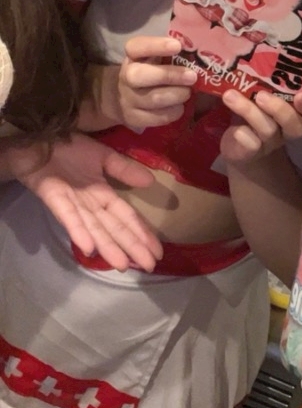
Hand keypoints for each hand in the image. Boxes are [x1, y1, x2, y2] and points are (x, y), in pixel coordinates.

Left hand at [15, 133, 162, 271]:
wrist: (38, 141)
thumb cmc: (69, 149)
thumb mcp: (104, 156)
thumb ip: (125, 169)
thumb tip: (151, 181)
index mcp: (103, 195)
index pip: (127, 217)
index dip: (142, 233)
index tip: (157, 252)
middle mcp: (90, 205)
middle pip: (115, 228)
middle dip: (132, 247)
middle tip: (149, 266)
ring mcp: (73, 205)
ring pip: (94, 229)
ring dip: (108, 247)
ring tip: (123, 265)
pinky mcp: (55, 200)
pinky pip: (69, 218)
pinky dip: (79, 232)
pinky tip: (89, 248)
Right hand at [117, 36, 196, 128]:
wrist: (127, 98)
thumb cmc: (153, 71)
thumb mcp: (158, 58)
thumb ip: (174, 54)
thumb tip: (200, 53)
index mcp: (133, 56)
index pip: (137, 46)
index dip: (156, 46)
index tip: (177, 46)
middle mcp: (127, 76)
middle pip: (140, 75)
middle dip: (169, 76)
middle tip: (192, 76)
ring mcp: (128, 99)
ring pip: (153, 99)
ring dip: (177, 95)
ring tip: (188, 92)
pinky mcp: (135, 118)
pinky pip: (158, 117)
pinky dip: (174, 111)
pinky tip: (180, 106)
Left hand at [220, 89, 301, 164]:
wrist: (236, 143)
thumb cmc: (254, 109)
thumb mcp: (263, 94)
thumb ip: (268, 81)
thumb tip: (260, 47)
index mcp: (295, 115)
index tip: (301, 94)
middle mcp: (286, 131)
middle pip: (295, 126)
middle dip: (280, 109)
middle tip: (261, 96)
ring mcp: (269, 143)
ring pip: (268, 130)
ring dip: (249, 111)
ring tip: (230, 96)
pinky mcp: (250, 152)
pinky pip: (251, 145)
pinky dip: (243, 135)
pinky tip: (233, 129)